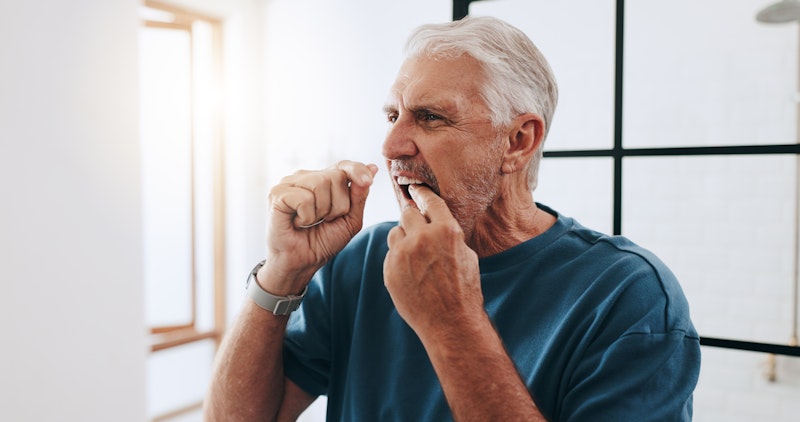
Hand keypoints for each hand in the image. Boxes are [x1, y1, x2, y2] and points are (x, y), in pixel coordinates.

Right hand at [262, 160, 378, 293]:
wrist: (301, 262)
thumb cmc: (322, 242)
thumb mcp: (350, 220)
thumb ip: (359, 195)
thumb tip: (372, 168)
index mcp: (323, 180)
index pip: (343, 165)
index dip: (356, 170)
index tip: (368, 180)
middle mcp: (306, 177)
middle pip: (336, 176)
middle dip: (338, 205)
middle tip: (324, 220)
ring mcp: (289, 183)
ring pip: (321, 184)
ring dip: (322, 212)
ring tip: (310, 222)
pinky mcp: (277, 194)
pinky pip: (305, 198)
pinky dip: (307, 216)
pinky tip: (298, 223)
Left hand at [383, 184, 482, 334]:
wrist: (451, 322)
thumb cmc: (465, 290)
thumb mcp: (466, 254)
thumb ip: (447, 234)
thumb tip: (434, 221)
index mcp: (445, 230)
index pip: (429, 200)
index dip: (422, 193)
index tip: (415, 189)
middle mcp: (422, 238)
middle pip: (407, 213)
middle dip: (413, 218)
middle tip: (418, 228)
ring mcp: (402, 254)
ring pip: (395, 232)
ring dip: (403, 238)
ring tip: (416, 256)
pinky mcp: (389, 270)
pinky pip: (390, 255)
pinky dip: (398, 259)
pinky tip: (411, 273)